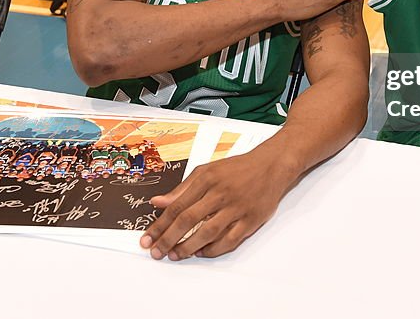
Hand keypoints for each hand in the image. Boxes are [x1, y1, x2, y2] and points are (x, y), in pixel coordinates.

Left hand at [140, 150, 293, 259]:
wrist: (271, 165)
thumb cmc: (237, 169)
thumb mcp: (207, 171)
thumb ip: (182, 188)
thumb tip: (158, 202)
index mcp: (207, 179)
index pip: (177, 205)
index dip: (160, 224)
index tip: (148, 237)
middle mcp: (221, 193)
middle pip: (189, 219)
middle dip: (169, 238)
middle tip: (156, 251)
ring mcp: (237, 207)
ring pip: (208, 232)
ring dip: (189, 247)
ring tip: (175, 255)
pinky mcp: (251, 219)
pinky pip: (230, 240)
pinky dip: (214, 249)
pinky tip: (202, 252)